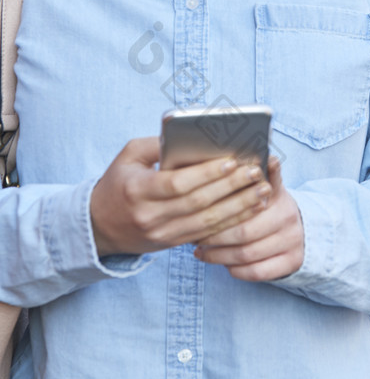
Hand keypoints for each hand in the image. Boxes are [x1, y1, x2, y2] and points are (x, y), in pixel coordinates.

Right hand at [90, 137, 271, 256]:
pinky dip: (231, 221)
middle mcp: (150, 215)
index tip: (231, 160)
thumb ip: (157, 143)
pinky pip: (206, 234)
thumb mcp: (129, 156)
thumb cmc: (118, 182)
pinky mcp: (171, 244)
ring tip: (262, 190)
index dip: (206, 174)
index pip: (177, 184)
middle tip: (256, 172)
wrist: (98, 227)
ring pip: (207, 223)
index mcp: (138, 190)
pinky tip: (250, 209)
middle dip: (231, 187)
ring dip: (238, 207)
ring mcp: (161, 234)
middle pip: (198, 203)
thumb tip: (191, 134)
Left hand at [193, 157, 303, 281]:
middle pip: (244, 231)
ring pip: (248, 254)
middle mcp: (288, 217)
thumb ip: (252, 173)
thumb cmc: (270, 206)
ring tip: (200, 252)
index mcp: (278, 195)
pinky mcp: (292, 262)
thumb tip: (236, 158)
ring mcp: (293, 241)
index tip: (200, 213)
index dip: (221, 209)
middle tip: (195, 237)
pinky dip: (236, 270)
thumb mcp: (264, 185)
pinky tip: (222, 265)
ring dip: (219, 256)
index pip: (247, 202)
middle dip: (215, 237)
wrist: (300, 228)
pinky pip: (258, 272)